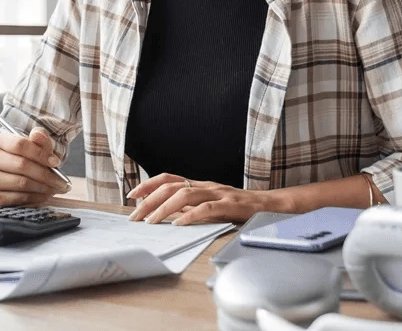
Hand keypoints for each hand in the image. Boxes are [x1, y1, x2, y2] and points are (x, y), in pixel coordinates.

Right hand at [0, 126, 69, 205]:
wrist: (14, 171)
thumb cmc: (27, 156)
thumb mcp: (35, 144)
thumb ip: (39, 138)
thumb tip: (38, 136)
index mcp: (0, 141)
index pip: (20, 145)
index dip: (40, 154)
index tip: (56, 162)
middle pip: (22, 165)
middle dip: (46, 174)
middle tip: (62, 181)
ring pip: (22, 183)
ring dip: (44, 187)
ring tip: (57, 187)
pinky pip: (20, 198)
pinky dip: (37, 197)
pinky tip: (45, 194)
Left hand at [126, 173, 275, 225]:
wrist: (269, 206)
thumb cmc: (238, 207)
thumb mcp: (210, 204)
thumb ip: (190, 207)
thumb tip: (167, 213)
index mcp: (199, 184)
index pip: (168, 178)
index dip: (148, 184)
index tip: (132, 195)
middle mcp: (205, 185)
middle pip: (171, 186)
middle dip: (149, 200)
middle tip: (135, 216)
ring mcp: (217, 193)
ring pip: (185, 194)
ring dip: (164, 208)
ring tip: (151, 221)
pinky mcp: (230, 204)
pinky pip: (207, 208)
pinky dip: (190, 215)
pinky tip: (179, 224)